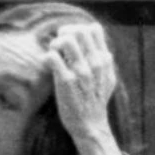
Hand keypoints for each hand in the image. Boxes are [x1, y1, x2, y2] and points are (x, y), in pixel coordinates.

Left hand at [46, 23, 126, 154]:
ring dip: (55, 43)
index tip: (71, 40)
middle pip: (79, 31)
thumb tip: (98, 40)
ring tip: (53, 55)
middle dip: (64, 33)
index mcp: (105, 60)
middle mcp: (95, 64)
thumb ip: (103, 59)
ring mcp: (81, 72)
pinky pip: (52, 57)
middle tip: (59, 47)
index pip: (93, 29)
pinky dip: (46, 57)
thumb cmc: (94, 100)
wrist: (90, 125)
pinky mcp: (66, 82)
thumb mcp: (107, 79)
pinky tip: (47, 66)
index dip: (78, 29)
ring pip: (66, 40)